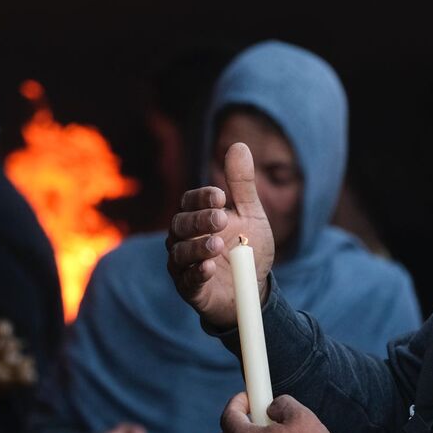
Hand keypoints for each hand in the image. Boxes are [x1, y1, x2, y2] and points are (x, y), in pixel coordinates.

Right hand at [166, 142, 274, 328]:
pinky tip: (209, 268)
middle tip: (221, 219)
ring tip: (217, 244)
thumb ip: (242, 183)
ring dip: (197, 247)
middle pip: (180, 224)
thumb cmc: (247, 247)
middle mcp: (183, 238)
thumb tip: (238, 144)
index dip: (202, 198)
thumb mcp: (250, 213)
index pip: (189, 201)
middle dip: (199, 220)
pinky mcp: (189, 289)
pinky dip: (196, 274)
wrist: (253, 286)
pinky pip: (186, 281)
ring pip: (180, 252)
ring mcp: (183, 264)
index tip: (222, 196)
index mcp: (196, 216)